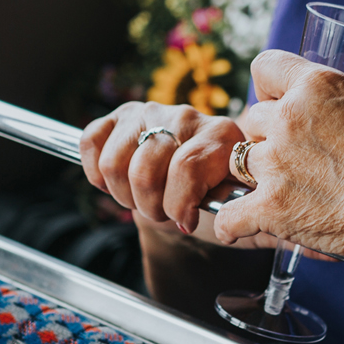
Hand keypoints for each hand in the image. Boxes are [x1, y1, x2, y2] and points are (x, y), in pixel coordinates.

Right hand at [80, 101, 242, 230]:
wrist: (195, 185)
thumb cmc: (216, 199)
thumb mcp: (237, 208)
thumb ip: (243, 217)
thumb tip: (252, 231)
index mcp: (221, 136)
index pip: (185, 168)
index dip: (177, 205)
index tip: (184, 222)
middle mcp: (185, 117)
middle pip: (144, 171)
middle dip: (148, 206)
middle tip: (160, 212)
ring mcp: (150, 112)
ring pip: (114, 163)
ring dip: (124, 194)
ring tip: (142, 199)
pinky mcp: (121, 115)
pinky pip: (91, 141)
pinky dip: (96, 173)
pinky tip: (117, 183)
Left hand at [212, 51, 343, 265]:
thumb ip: (336, 111)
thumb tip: (329, 126)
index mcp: (317, 83)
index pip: (264, 67)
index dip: (270, 90)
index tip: (280, 106)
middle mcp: (290, 116)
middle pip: (252, 120)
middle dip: (269, 138)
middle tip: (296, 161)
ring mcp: (277, 162)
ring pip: (241, 162)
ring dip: (260, 177)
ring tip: (290, 195)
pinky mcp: (272, 207)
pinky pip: (231, 215)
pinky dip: (237, 223)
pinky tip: (247, 226)